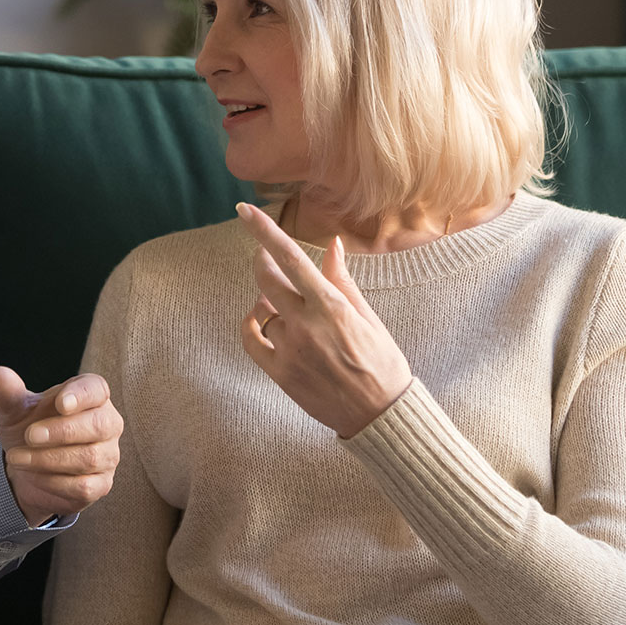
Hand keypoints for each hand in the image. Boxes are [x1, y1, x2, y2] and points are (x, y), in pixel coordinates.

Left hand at [0, 366, 123, 526]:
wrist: (29, 468)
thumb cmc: (30, 429)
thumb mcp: (14, 411)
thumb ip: (8, 393)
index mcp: (90, 395)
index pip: (96, 389)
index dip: (81, 395)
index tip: (60, 403)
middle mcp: (107, 423)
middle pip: (99, 425)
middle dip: (62, 431)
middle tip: (29, 435)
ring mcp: (108, 455)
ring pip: (89, 457)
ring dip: (48, 459)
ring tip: (17, 457)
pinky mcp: (101, 484)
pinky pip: (84, 485)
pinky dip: (54, 482)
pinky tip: (33, 475)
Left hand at [235, 202, 412, 436]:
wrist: (380, 414)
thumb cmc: (381, 362)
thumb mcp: (367, 316)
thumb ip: (341, 279)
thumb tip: (332, 244)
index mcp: (332, 306)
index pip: (290, 258)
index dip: (264, 231)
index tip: (244, 210)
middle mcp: (307, 325)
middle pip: (266, 279)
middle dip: (261, 261)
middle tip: (263, 255)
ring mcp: (290, 350)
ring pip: (264, 311)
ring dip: (271, 303)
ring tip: (291, 309)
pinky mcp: (279, 373)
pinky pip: (251, 339)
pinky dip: (251, 323)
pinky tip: (260, 318)